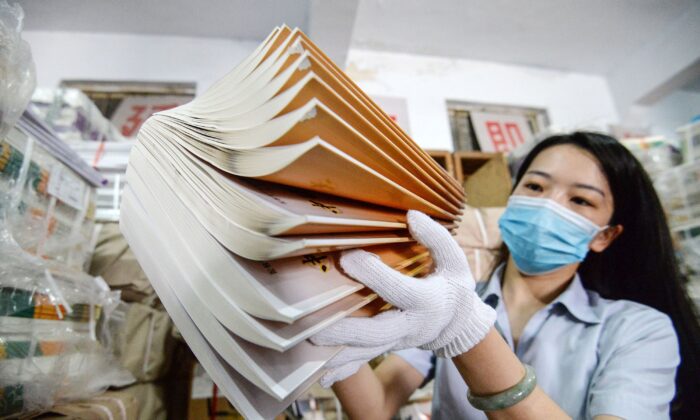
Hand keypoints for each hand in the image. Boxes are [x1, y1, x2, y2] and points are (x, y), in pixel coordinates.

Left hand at [310, 210, 495, 386]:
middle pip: (377, 332)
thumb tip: (411, 215)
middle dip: (347, 330)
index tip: (347, 257)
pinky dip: (344, 370)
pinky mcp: (387, 348)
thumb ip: (436, 238)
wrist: (459, 326)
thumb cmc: (453, 286)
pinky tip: (322, 378)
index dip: (373, 274)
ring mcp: (397, 341)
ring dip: (338, 354)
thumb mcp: (455, 261)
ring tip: (311, 350)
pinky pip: (364, 360)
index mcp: (427, 301)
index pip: (397, 289)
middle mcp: (410, 326)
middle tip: (317, 327)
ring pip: (366, 351)